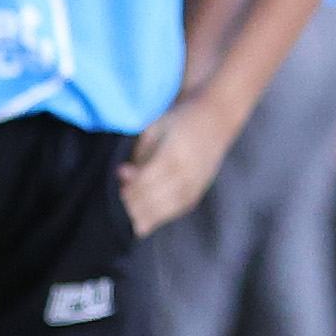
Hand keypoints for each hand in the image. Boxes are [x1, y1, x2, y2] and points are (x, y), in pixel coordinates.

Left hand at [120, 91, 237, 233]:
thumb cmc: (179, 121)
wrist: (215, 120)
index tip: (119, 177)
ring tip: (128, 205)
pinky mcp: (197, 194)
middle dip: (132, 202)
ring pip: (164, 211)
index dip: (129, 186)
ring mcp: (194, 187)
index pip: (145, 181)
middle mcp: (186, 175)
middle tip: (120, 193)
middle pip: (153, 199)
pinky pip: (174, 211)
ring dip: (142, 212)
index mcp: (173, 155)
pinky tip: (144, 214)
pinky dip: (157, 215)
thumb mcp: (154, 130)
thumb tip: (123, 177)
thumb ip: (139, 155)